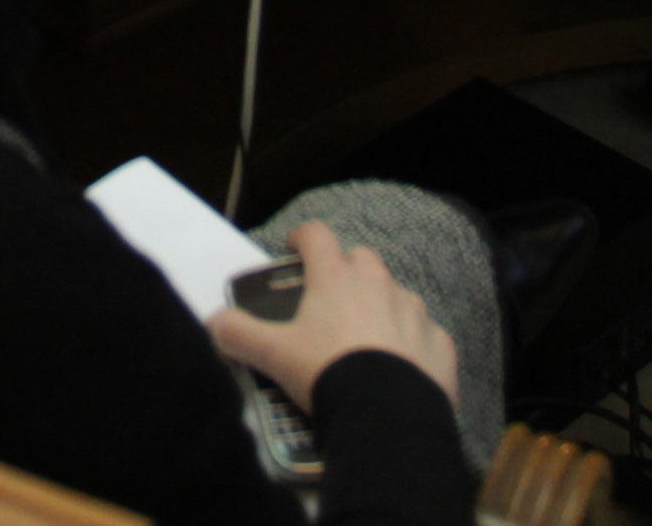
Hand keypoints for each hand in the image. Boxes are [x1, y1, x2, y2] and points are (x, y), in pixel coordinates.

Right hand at [206, 221, 458, 415]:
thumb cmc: (326, 372)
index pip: (317, 236)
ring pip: (397, 295)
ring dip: (382, 307)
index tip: (294, 251)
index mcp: (336, 277)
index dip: (302, 238)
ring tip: (366, 340)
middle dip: (347, 272)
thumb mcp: (272, 355)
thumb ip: (237, 334)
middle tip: (330, 302)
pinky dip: (412, 343)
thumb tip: (211, 322)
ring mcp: (414, 311)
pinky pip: (425, 334)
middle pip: (362, 259)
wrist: (386, 416)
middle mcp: (379, 283)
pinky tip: (400, 367)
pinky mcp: (440, 343)